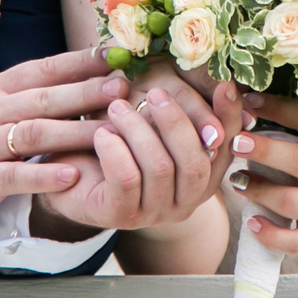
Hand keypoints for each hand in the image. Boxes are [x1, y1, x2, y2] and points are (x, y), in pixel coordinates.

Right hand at [0, 48, 139, 239]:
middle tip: (123, 88)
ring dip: (76, 131)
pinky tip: (73, 175)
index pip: (41, 70)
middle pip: (44, 98)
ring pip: (35, 133)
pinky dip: (44, 174)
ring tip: (112, 132)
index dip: (79, 62)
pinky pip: (15, 175)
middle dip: (86, 91)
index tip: (115, 56)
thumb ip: (17, 95)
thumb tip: (67, 77)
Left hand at [33, 66, 246, 237]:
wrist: (68, 176)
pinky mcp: (121, 215)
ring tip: (117, 108)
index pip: (227, 147)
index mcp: (203, 175)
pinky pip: (127, 178)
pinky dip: (115, 149)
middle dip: (176, 122)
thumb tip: (223, 82)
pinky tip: (102, 133)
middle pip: (196, 162)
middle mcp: (185, 200)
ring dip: (137, 130)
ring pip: (160, 168)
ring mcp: (154, 212)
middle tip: (156, 93)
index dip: (228, 116)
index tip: (225, 84)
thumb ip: (184, 104)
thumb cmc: (118, 143)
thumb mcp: (153, 119)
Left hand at [226, 94, 297, 259]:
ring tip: (236, 181)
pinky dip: (271, 235)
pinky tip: (252, 223)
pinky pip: (296, 241)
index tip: (251, 100)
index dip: (280, 108)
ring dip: (259, 191)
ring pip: (291, 201)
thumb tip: (259, 107)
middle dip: (264, 150)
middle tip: (234, 141)